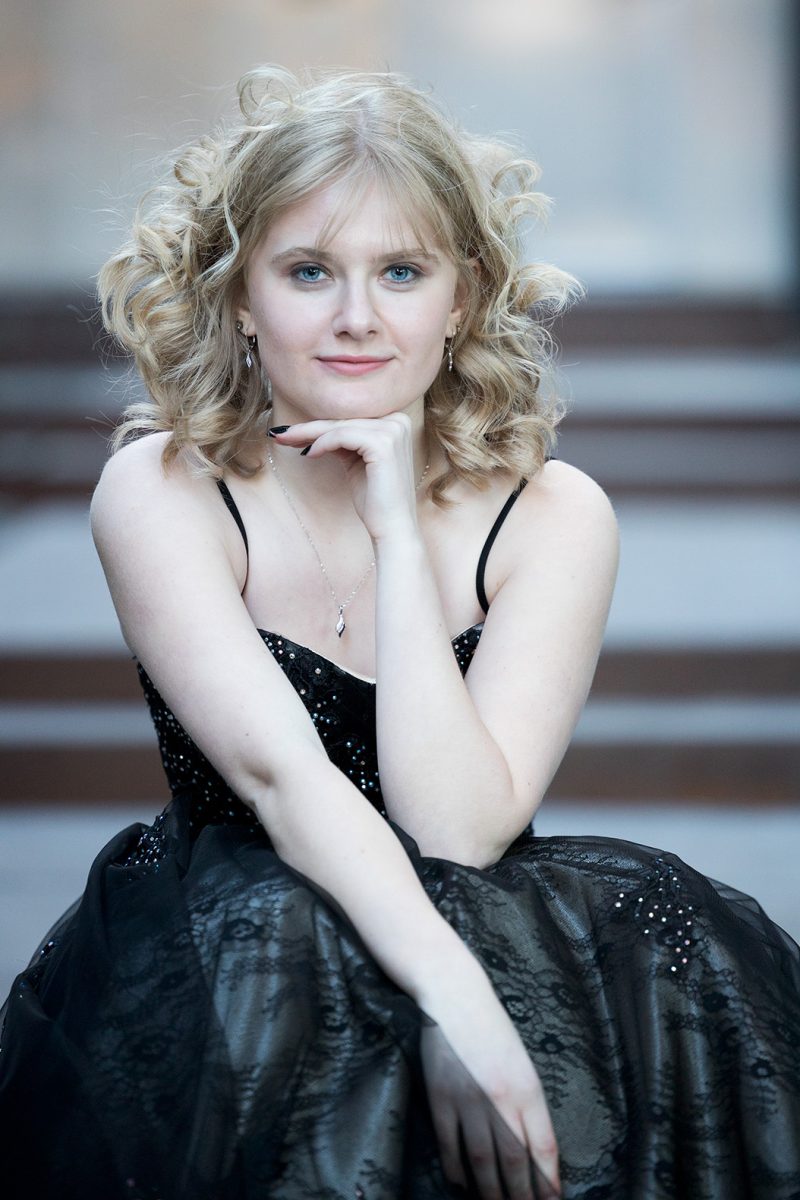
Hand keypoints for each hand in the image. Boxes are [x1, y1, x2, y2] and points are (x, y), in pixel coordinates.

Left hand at [268, 414, 420, 540]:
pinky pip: (342, 436)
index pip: (349, 419)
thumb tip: (312, 430)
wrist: (392, 528)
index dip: (318, 424)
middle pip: (343, 420)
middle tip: (279, 434)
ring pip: (339, 426)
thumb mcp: (355, 462)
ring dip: (309, 434)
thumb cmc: (374, 500)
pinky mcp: (383, 444)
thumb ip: (341, 442)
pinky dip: (322, 444)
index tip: (290, 432)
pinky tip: (309, 455)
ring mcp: (393, 431)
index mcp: (396, 422)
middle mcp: (398, 421)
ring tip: (286, 442)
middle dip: (308, 427)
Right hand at [418, 988, 559, 1198]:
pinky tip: (461, 1183)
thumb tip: (532, 1148)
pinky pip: (449, 1143)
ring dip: (490, 1192)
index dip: (549, 1181)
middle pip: (514, 1160)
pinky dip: (455, 1168)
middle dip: (521, 1195)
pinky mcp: (440, 1097)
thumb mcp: (522, 1062)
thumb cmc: (493, 1028)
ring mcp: (468, 1100)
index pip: (544, 1147)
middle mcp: (501, 1098)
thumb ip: (527, 1103)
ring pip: (482, 1160)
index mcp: (528, 1088)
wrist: (456, 996)